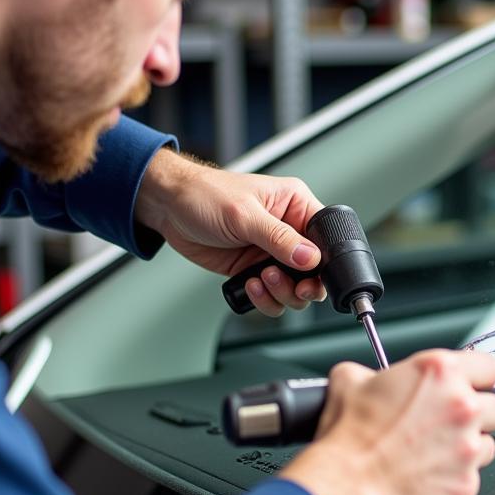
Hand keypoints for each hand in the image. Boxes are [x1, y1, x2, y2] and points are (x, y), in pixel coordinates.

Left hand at [135, 149, 325, 314]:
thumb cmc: (204, 195)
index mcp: (294, 206)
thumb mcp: (244, 215)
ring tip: (263, 280)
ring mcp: (271, 253)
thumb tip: (310, 257)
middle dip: (304, 284)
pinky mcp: (253, 269)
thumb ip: (279, 238)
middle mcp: (287, 231)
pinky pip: (271, 295)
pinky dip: (265, 299)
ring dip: (282, 293)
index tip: (313, 274)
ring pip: (295, 287)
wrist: (169, 208)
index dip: (324, 261)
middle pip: (314, 271)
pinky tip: (251, 285)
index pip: (325, 238)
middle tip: (293, 287)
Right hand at [283, 350, 494, 494]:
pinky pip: (473, 477)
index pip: (488, 366)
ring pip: (487, 444)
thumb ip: (371, 372)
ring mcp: (468, 447)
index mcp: (440, 373)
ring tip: (435, 452)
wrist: (347, 483)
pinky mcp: (466, 483)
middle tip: (446, 424)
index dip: (477, 378)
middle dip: (475, 415)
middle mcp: (462, 407)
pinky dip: (455, 477)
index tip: (470, 387)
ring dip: (468, 447)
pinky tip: (429, 475)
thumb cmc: (350, 436)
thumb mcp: (349, 380)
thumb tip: (368, 377)